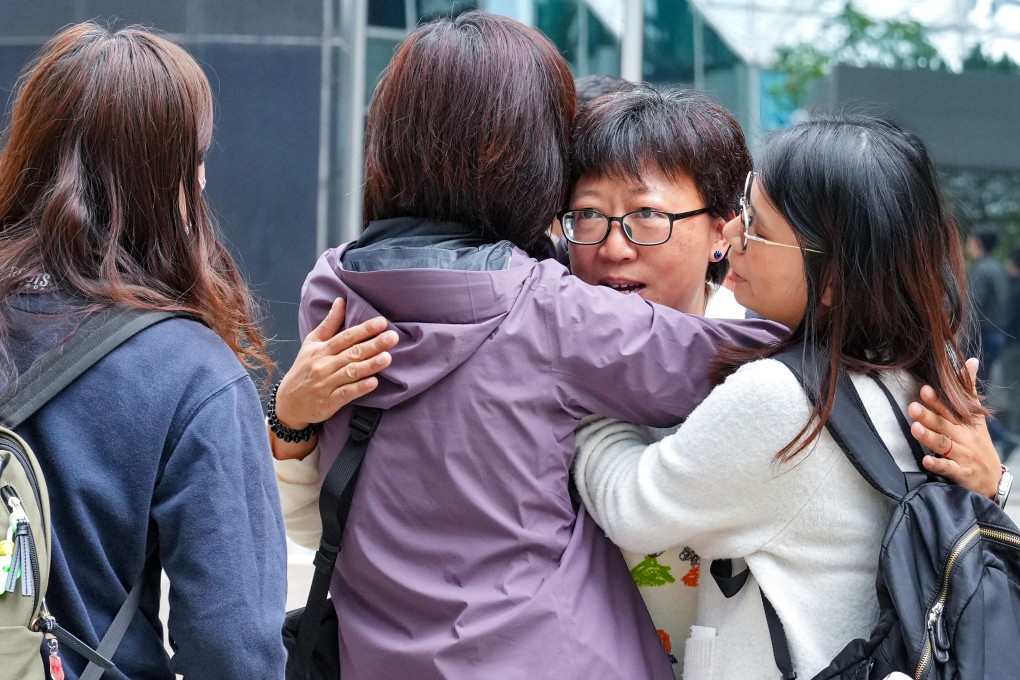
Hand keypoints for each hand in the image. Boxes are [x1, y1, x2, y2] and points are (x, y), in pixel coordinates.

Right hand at [271, 298, 397, 459]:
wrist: (288, 403)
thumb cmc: (304, 369)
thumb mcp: (312, 344)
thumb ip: (329, 324)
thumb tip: (340, 300)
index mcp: (321, 350)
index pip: (346, 337)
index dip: (364, 329)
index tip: (382, 322)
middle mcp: (324, 365)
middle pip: (352, 353)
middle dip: (373, 344)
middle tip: (393, 337)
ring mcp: (326, 384)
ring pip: (351, 372)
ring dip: (370, 365)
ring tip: (387, 358)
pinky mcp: (329, 402)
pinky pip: (346, 394)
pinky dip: (360, 388)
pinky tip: (374, 382)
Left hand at [907, 358, 1000, 498]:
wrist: (992, 478)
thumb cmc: (978, 442)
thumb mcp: (976, 417)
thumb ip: (969, 390)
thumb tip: (970, 361)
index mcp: (965, 423)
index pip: (950, 409)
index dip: (938, 400)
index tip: (924, 389)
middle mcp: (964, 437)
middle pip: (945, 425)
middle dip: (929, 416)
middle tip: (912, 407)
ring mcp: (962, 455)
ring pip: (944, 445)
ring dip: (929, 437)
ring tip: (915, 428)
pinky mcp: (961, 473)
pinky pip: (948, 468)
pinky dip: (937, 464)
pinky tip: (925, 460)